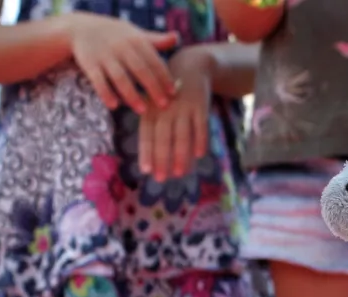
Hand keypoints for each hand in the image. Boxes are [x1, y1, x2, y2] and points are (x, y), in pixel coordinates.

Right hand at [66, 13, 179, 113]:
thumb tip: (175, 39)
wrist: (81, 28)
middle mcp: (121, 47)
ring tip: (142, 110)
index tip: (173, 93)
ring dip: (131, 94)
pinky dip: (106, 93)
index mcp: (135, 40)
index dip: (164, 77)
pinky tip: (114, 106)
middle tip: (163, 106)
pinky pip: (98, 80)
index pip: (153, 60)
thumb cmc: (116, 36)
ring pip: (120, 77)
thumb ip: (154, 40)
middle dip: (153, 88)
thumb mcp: (134, 34)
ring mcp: (104, 55)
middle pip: (140, 69)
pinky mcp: (89, 64)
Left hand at [138, 46, 212, 181]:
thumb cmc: (168, 94)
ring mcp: (183, 107)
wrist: (190, 66)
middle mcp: (165, 108)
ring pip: (182, 134)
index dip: (146, 152)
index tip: (146, 170)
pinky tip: (199, 155)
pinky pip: (201, 126)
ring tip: (179, 173)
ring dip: (180, 155)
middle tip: (161, 179)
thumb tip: (150, 160)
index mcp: (151, 109)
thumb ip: (151, 127)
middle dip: (162, 158)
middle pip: (163, 136)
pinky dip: (200, 140)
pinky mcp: (200, 106)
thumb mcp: (154, 104)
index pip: (147, 134)